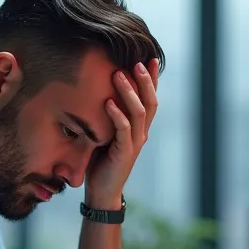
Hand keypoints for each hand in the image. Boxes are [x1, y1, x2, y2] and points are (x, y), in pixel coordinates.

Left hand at [84, 58, 159, 207]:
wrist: (102, 191)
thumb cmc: (101, 160)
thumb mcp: (104, 132)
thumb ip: (106, 115)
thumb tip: (95, 89)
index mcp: (139, 127)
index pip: (150, 98)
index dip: (153, 78)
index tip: (150, 57)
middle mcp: (142, 132)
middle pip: (151, 101)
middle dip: (145, 80)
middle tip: (137, 61)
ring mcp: (135, 142)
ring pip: (139, 112)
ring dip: (129, 92)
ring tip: (118, 74)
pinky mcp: (125, 153)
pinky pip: (124, 130)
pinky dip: (117, 115)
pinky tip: (108, 103)